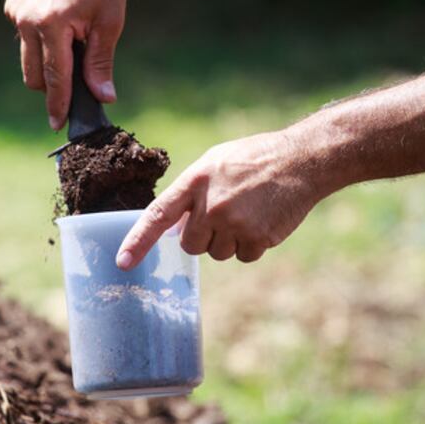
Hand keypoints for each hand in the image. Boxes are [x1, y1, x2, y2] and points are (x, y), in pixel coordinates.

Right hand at [4, 0, 125, 129]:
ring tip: (71, 47)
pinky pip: (24, 38)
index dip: (58, 103)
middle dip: (53, 86)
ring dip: (46, 64)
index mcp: (53, 23)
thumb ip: (101, 63)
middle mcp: (28, 19)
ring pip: (27, 59)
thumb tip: (103, 98)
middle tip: (76, 82)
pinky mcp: (12, 5)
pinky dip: (40, 42)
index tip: (57, 124)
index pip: (55, 77)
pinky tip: (59, 26)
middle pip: (35, 75)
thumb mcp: (109, 24)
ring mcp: (16, 11)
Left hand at [116, 131, 330, 268]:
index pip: (158, 216)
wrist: (301, 160)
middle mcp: (211, 205)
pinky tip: (263, 220)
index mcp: (195, 181)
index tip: (123, 263)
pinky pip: (242, 257)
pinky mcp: (257, 238)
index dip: (138, 241)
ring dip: (229, 240)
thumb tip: (169, 229)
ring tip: (249, 211)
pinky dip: (251, 245)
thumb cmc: (253, 160)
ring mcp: (234, 223)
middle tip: (226, 211)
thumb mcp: (214, 164)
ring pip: (217, 254)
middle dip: (204, 235)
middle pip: (190, 244)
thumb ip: (189, 194)